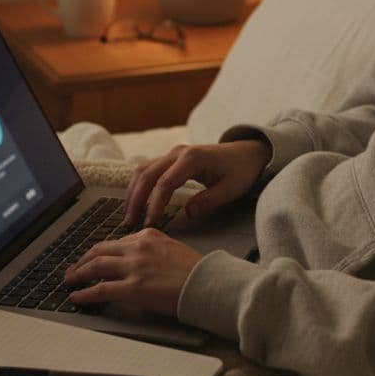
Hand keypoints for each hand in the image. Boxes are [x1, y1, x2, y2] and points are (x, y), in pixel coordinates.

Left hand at [63, 229, 200, 317]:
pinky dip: (85, 293)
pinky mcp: (133, 287)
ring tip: (70, 282)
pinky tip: (77, 297)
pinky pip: (101, 289)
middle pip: (99, 250)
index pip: (115, 242)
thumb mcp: (172, 248)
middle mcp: (137, 247)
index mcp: (147, 235)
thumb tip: (137, 262)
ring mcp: (134, 267)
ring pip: (96, 267)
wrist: (207, 283)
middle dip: (82, 261)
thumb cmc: (196, 271)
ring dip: (79, 275)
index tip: (92, 259)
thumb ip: (152, 250)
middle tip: (73, 270)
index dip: (99, 252)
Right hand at [124, 139, 271, 226]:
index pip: (165, 182)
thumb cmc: (241, 171)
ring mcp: (172, 153)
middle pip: (147, 174)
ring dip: (133, 192)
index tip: (150, 223)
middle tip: (129, 223)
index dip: (155, 204)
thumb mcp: (231, 189)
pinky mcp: (171, 158)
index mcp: (193, 158)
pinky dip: (138, 186)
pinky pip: (148, 169)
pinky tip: (135, 202)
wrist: (246, 153)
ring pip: (143, 170)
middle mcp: (178, 152)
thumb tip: (188, 213)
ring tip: (128, 215)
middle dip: (136, 199)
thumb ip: (209, 200)